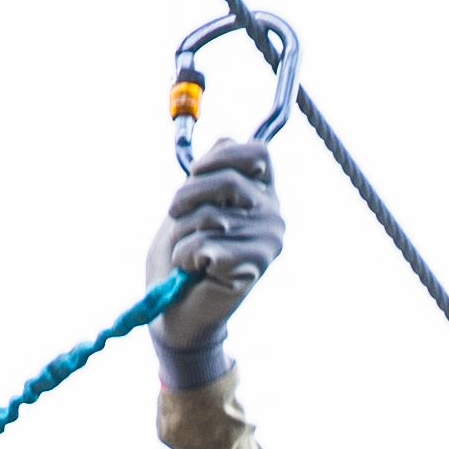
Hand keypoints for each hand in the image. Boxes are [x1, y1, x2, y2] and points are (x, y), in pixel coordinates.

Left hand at [150, 135, 283, 388]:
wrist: (175, 310)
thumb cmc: (180, 252)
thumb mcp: (190, 200)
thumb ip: (211, 170)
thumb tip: (228, 138)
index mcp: (262, 192)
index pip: (256, 152)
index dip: (217, 159)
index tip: (194, 176)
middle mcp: (274, 213)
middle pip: (227, 181)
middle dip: (186, 198)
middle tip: (176, 219)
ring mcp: (269, 240)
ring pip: (211, 216)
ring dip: (182, 235)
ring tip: (187, 254)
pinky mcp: (255, 266)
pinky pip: (206, 245)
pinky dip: (185, 257)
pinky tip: (194, 271)